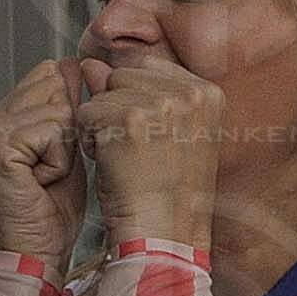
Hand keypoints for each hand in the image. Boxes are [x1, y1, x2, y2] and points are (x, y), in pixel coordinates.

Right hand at [0, 59, 92, 259]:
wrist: (37, 253)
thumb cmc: (51, 210)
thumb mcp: (67, 148)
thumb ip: (67, 107)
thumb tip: (76, 64)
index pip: (49, 74)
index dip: (70, 112)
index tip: (57, 152)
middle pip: (55, 86)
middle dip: (70, 130)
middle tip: (50, 170)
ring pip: (59, 110)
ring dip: (66, 149)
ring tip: (46, 177)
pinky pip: (53, 131)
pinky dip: (60, 161)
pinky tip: (41, 182)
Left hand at [73, 56, 225, 245]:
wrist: (166, 231)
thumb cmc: (168, 193)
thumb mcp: (166, 134)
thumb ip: (136, 91)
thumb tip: (91, 64)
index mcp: (209, 94)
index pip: (149, 67)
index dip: (135, 99)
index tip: (147, 135)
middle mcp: (191, 92)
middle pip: (123, 75)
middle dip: (116, 108)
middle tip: (136, 148)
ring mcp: (163, 102)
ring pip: (102, 93)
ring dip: (101, 124)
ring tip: (125, 156)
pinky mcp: (131, 117)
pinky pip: (86, 112)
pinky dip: (89, 141)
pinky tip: (112, 163)